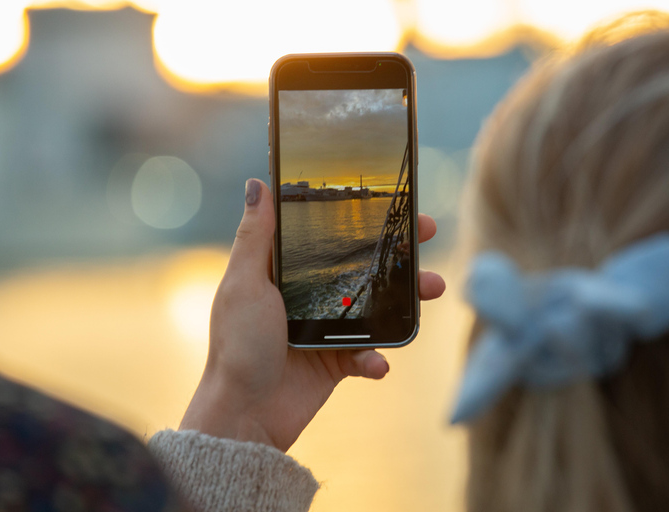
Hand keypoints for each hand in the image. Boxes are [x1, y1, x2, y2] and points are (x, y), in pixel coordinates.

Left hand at [179, 179, 444, 451]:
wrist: (245, 413)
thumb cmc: (236, 345)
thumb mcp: (244, 283)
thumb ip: (255, 236)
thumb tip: (256, 183)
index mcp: (285, 272)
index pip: (328, 235)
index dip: (359, 216)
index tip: (391, 199)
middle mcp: (309, 296)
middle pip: (361, 265)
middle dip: (397, 250)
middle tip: (426, 232)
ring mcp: (326, 328)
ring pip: (376, 306)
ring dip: (407, 299)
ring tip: (432, 289)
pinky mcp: (337, 362)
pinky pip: (368, 353)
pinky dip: (377, 358)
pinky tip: (378, 363)